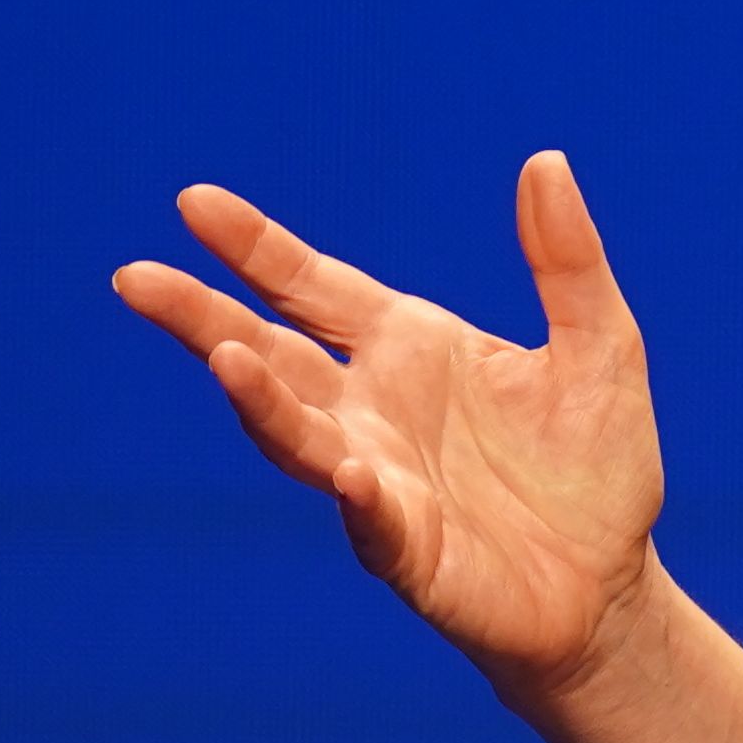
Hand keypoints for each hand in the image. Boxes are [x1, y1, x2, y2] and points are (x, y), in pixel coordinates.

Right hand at [112, 153, 664, 700]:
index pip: (313, 286)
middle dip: (204, 318)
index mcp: (409, 347)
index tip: (193, 201)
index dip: (255, 247)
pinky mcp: (408, 550)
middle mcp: (373, 409)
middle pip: (270, 353)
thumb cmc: (593, 462)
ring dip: (260, 402)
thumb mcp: (600, 342)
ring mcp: (378, 480)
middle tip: (134, 277)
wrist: (608, 582)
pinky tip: (350, 473)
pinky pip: (372, 521)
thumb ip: (567, 259)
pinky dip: (358, 498)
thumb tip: (546, 160)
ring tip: (227, 359)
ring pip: (298, 437)